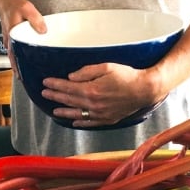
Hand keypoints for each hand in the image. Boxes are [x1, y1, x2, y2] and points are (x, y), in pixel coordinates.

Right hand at [0, 0, 45, 75]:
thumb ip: (35, 20)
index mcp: (12, 37)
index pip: (14, 58)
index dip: (18, 69)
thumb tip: (43, 31)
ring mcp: (9, 38)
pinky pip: (16, 48)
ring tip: (28, 72)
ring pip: (15, 55)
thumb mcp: (26, 9)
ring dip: (20, 63)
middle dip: (20, 70)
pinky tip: (26, 56)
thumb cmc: (12, 3)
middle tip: (27, 80)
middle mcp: (9, 40)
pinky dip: (20, 54)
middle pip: (14, 59)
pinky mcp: (11, 35)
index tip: (22, 79)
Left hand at [43, 63, 165, 127]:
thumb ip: (86, 72)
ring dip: (64, 111)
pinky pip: (90, 123)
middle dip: (55, 96)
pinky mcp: (108, 119)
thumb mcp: (106, 66)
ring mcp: (101, 114)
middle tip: (44, 93)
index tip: (45, 82)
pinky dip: (81, 122)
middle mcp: (94, 105)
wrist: (145, 90)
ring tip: (54, 110)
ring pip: (78, 113)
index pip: (68, 88)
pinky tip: (74, 121)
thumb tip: (71, 77)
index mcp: (92, 90)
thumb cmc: (127, 76)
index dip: (55, 84)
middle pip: (70, 100)